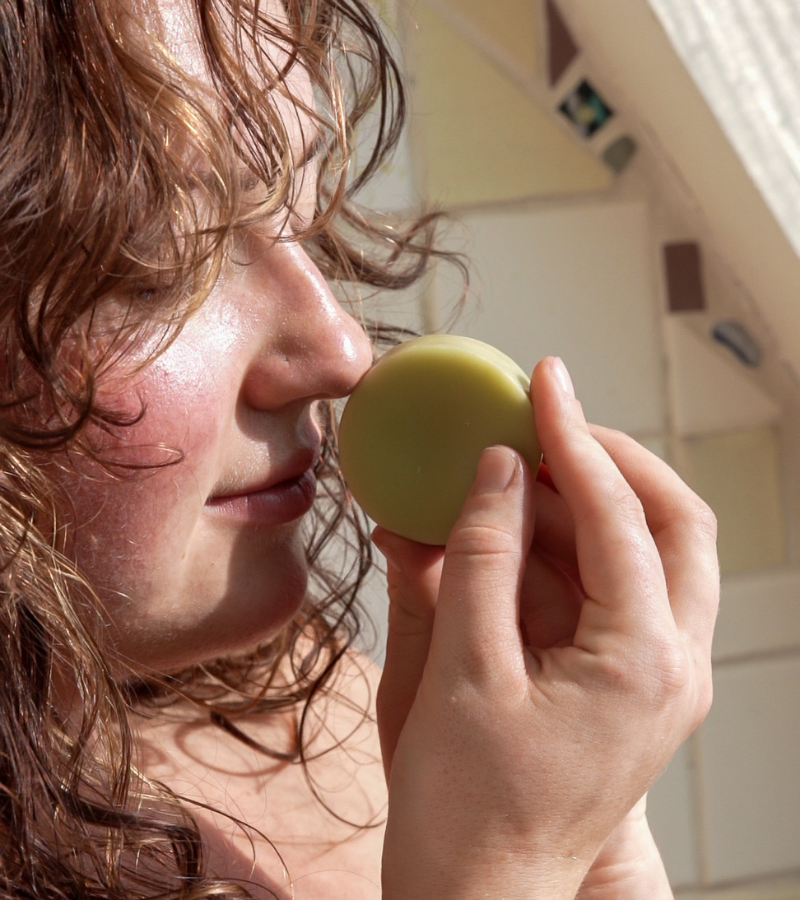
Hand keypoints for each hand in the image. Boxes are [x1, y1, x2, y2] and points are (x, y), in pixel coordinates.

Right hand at [375, 357, 717, 899]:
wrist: (481, 895)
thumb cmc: (467, 806)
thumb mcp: (460, 668)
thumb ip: (479, 557)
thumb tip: (497, 470)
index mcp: (642, 662)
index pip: (618, 514)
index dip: (572, 438)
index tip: (542, 383)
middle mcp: (672, 664)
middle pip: (672, 522)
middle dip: (607, 462)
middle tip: (544, 424)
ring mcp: (657, 675)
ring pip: (647, 551)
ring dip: (581, 504)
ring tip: (507, 477)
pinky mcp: (626, 682)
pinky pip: (613, 588)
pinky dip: (565, 549)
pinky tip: (506, 534)